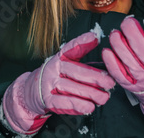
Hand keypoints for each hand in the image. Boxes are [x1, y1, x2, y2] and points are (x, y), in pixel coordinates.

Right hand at [0, 29, 115, 134]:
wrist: (33, 91)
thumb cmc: (58, 77)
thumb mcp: (68, 65)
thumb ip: (85, 61)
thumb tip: (104, 56)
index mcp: (60, 57)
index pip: (71, 48)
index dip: (82, 42)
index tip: (95, 36)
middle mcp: (54, 68)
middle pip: (75, 71)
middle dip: (95, 77)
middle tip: (110, 82)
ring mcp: (49, 83)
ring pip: (71, 87)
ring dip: (90, 93)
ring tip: (104, 97)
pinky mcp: (48, 99)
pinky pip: (64, 102)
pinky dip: (78, 105)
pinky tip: (90, 106)